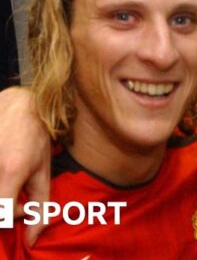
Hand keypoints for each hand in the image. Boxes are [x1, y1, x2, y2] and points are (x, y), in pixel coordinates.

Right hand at [0, 86, 49, 244]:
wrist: (17, 106)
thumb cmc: (33, 138)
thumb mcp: (43, 170)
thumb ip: (41, 205)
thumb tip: (33, 238)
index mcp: (10, 171)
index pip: (1, 215)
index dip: (13, 218)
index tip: (24, 208)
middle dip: (6, 209)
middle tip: (17, 198)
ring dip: (1, 195)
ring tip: (10, 180)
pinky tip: (4, 171)